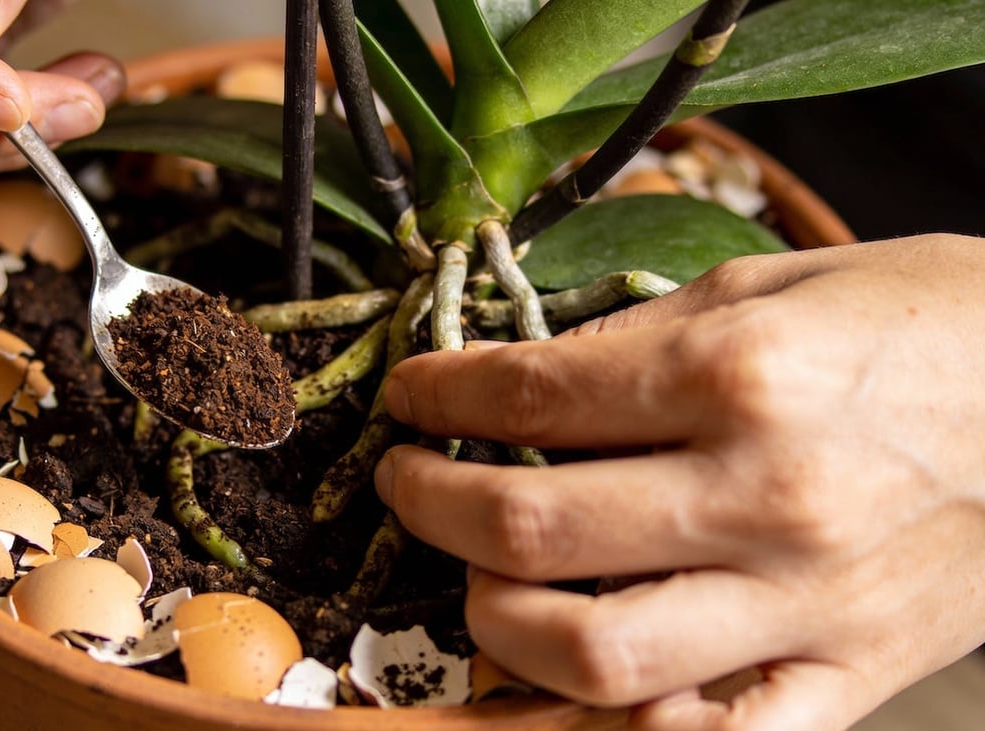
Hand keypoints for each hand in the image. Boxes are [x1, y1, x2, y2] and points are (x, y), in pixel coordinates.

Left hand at [374, 234, 984, 729]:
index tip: (409, 392)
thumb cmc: (928, 324)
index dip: (439, 394)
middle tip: (406, 479)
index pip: (530, 399)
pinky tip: (569, 682)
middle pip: (530, 530)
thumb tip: (520, 379)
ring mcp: (804, 608)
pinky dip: (617, 724)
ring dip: (494, 619)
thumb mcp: (776, 285)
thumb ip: (638, 335)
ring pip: (590, 656)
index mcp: (740, 378)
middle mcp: (763, 499)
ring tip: (476, 573)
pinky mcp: (847, 678)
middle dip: (428, 503)